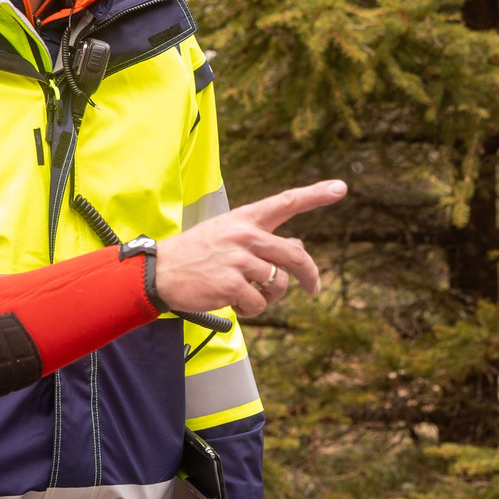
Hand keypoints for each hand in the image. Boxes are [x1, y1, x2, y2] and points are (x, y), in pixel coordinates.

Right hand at [155, 180, 346, 317]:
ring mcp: (238, 260)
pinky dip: (250, 310)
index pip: (286, 202)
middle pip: (294, 254)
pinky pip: (259, 304)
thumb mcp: (226, 236)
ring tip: (246, 295)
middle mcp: (245, 235)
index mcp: (244, 219)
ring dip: (268, 297)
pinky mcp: (230, 285)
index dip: (315, 194)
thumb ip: (261, 240)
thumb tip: (297, 246)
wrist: (158, 272)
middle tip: (314, 288)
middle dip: (310, 274)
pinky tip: (232, 302)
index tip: (340, 188)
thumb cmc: (195, 255)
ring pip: (277, 284)